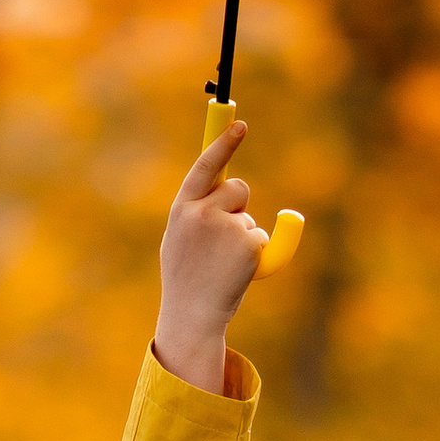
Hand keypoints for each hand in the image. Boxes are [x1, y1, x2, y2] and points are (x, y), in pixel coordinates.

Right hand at [151, 118, 268, 393]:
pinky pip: (260, 237)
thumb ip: (196, 211)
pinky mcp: (248, 244)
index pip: (205, 166)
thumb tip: (224, 184)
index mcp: (182, 209)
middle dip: (238, 205)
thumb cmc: (185, 278)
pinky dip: (255, 254)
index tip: (240, 125)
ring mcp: (226, 227)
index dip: (224, 143)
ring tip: (223, 264)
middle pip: (237, 188)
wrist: (192, 315)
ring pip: (249, 217)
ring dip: (244, 236)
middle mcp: (203, 213)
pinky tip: (237, 272)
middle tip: (223, 238)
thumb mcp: (179, 238)